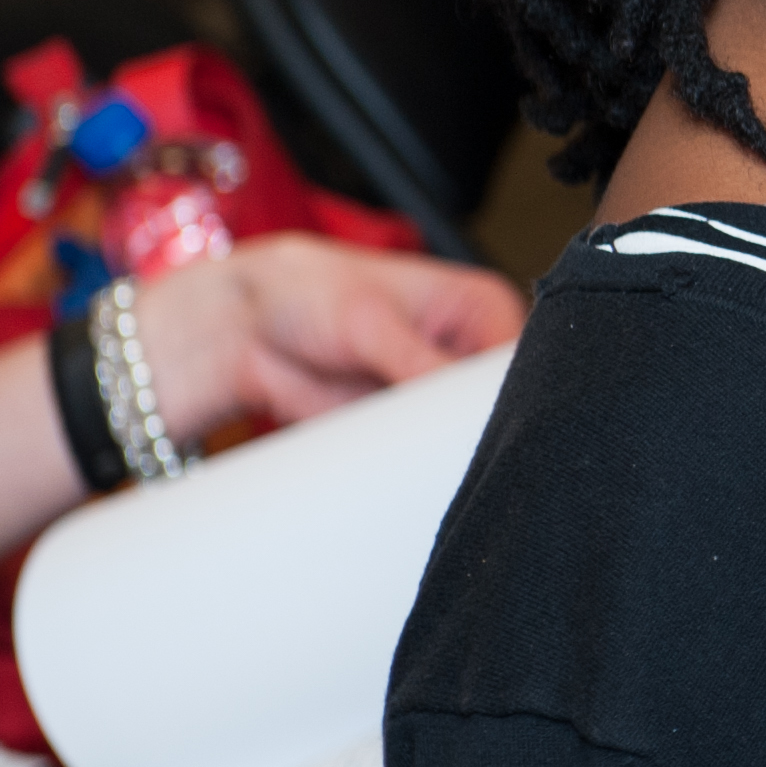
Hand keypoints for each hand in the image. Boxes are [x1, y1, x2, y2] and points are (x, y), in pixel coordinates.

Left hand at [129, 235, 527, 442]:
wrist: (244, 330)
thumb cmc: (308, 294)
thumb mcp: (370, 324)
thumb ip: (423, 365)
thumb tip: (467, 406)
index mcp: (482, 310)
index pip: (521, 362)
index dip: (514, 395)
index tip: (497, 425)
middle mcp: (468, 353)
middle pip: (498, 404)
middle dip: (480, 429)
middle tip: (458, 449)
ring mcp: (437, 394)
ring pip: (462, 437)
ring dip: (448, 453)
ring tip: (424, 460)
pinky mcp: (407, 427)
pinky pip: (425, 458)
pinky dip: (417, 468)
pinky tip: (407, 471)